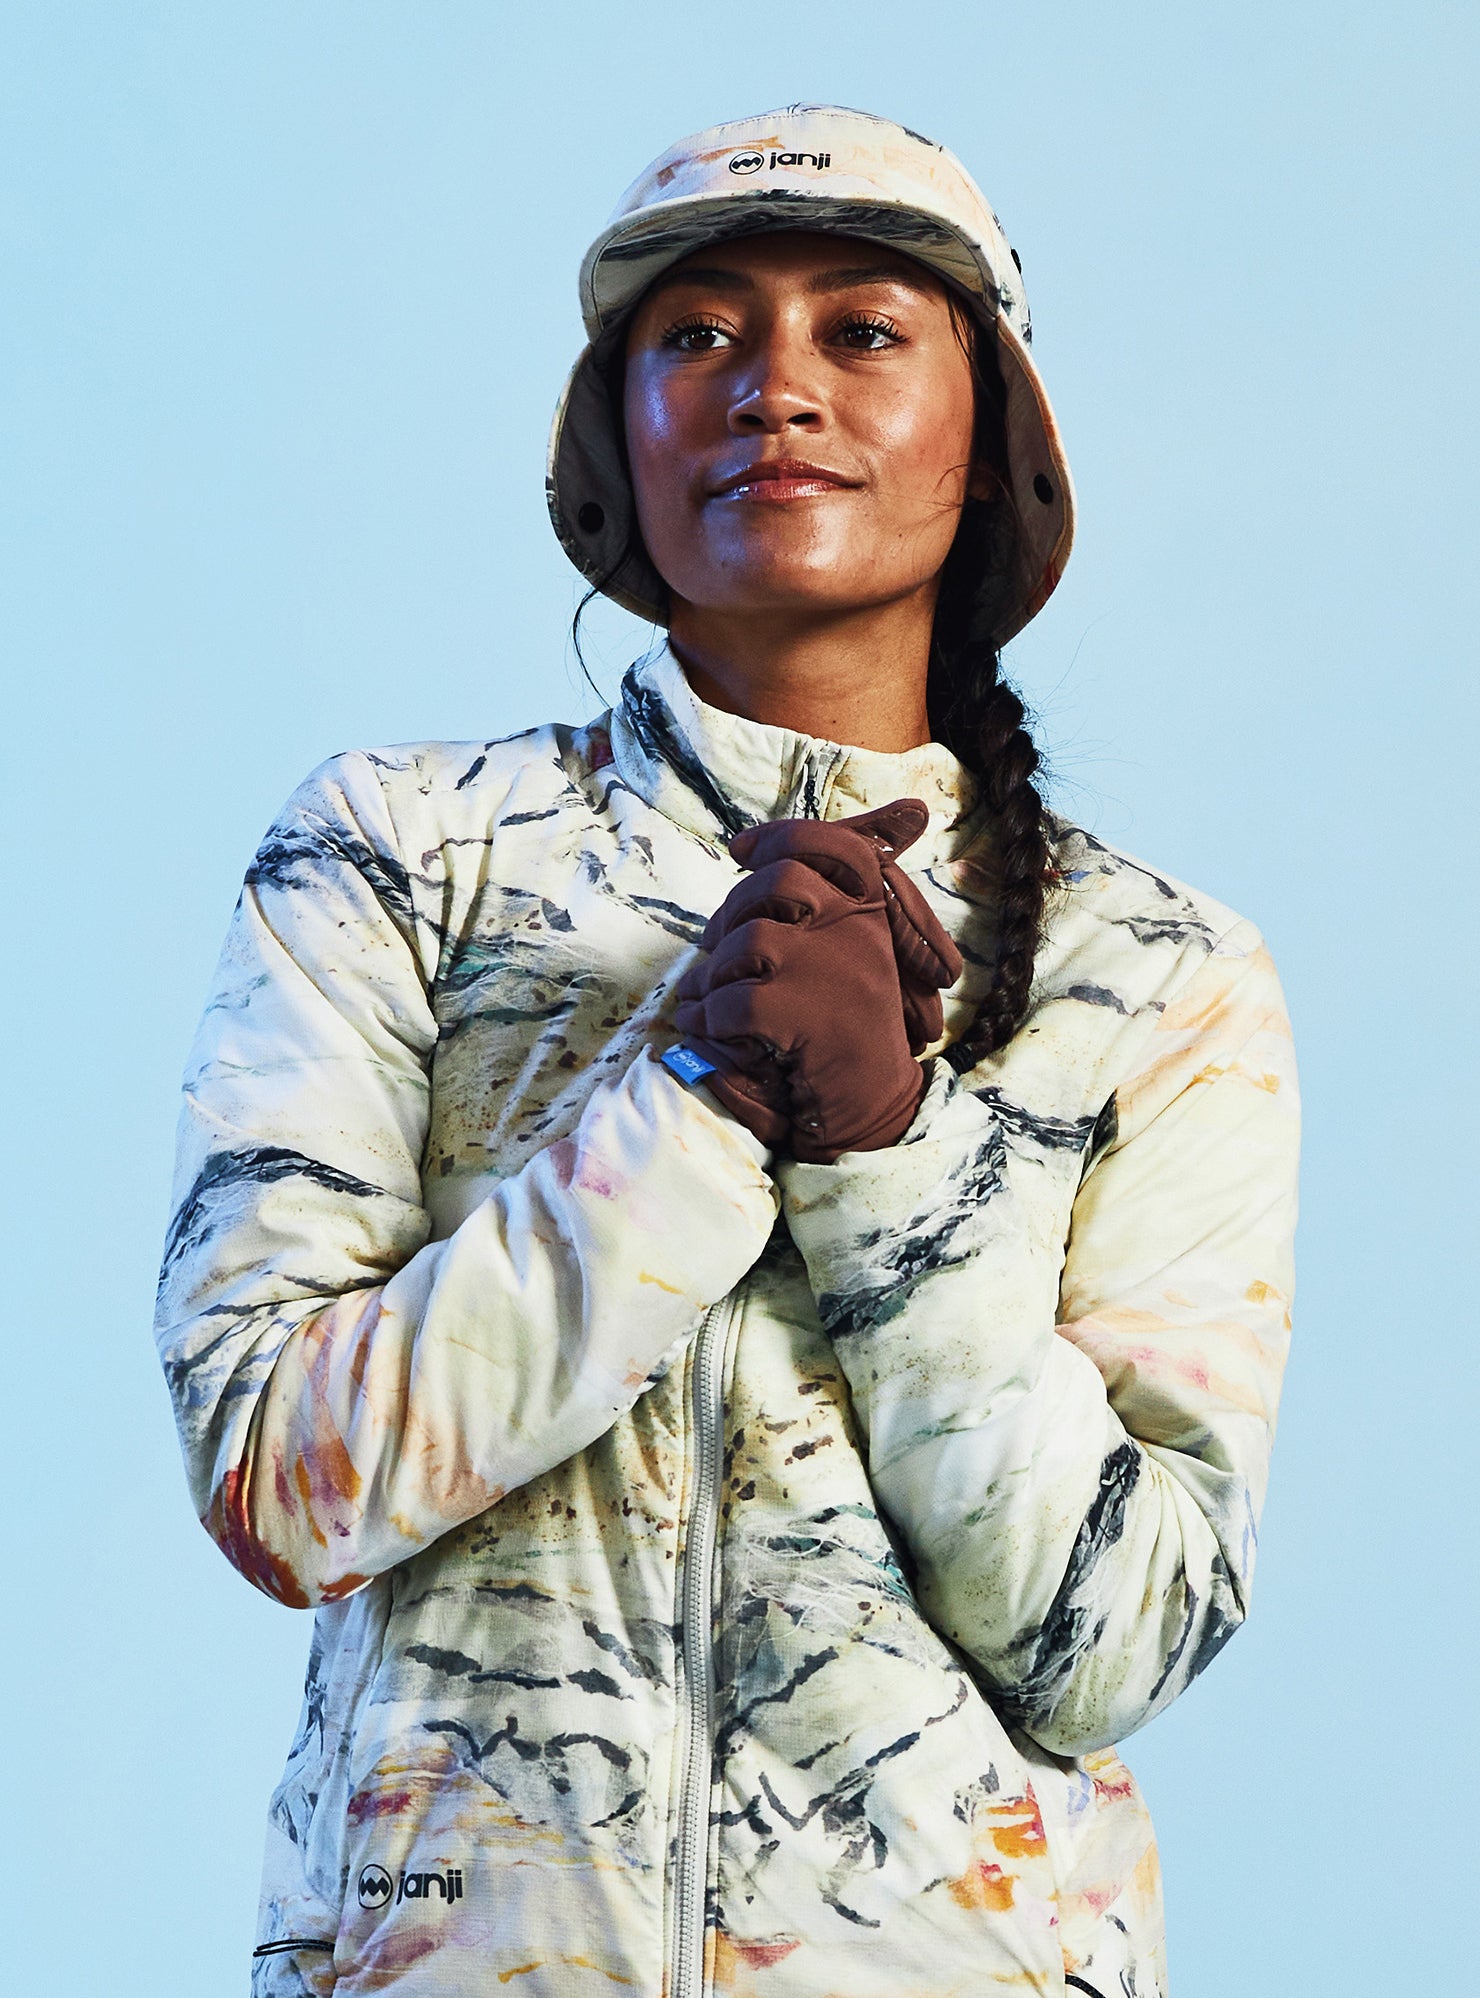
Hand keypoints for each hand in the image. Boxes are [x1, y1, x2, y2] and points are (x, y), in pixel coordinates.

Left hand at [673, 800, 960, 1163]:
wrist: (873, 1113)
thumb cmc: (843, 1037)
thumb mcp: (843, 962)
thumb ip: (815, 913)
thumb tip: (753, 854)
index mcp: (874, 916)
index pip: (835, 845)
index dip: (782, 837)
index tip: (741, 849)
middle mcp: (863, 932)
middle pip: (780, 880)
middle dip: (732, 910)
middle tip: (715, 947)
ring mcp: (841, 971)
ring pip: (749, 940)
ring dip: (715, 974)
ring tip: (710, 1001)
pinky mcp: (814, 1016)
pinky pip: (737, 1001)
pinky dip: (709, 1018)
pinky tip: (707, 1031)